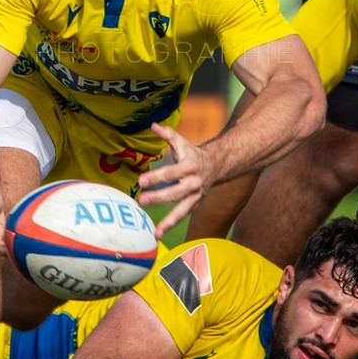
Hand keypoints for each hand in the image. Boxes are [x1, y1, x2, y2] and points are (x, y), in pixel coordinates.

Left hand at [136, 121, 205, 235]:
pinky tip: (158, 233)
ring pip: (182, 210)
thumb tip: (153, 125)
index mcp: (190, 166)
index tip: (141, 181)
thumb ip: (167, 134)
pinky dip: (171, 225)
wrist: (216, 165)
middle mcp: (194, 183)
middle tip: (142, 200)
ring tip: (155, 232)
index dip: (156, 177)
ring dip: (168, 222)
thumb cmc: (192, 153)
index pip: (171, 173)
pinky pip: (182, 216)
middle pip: (176, 192)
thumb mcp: (182, 142)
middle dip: (159, 197)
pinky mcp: (195, 205)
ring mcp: (196, 196)